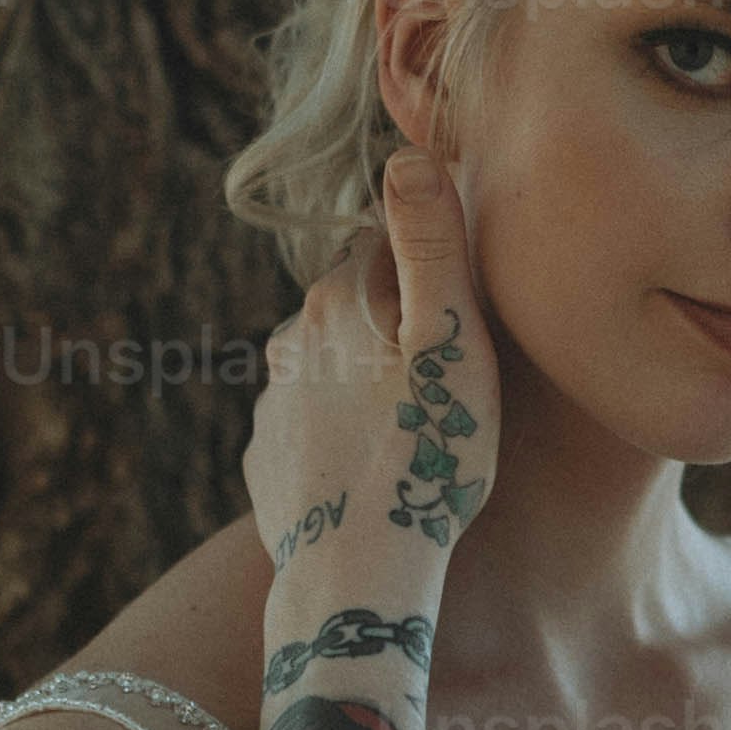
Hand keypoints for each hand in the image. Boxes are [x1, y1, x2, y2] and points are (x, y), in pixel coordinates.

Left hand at [244, 151, 502, 578]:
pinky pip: (311, 426)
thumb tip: (407, 155)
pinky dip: (341, 435)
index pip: (385, 243)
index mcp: (337, 299)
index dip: (432, 270)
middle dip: (397, 325)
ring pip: (330, 366)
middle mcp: (289, 339)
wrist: (355, 574)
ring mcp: (271, 402)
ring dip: (367, 381)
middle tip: (451, 380)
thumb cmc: (424, 457)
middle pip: (356, 305)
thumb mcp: (452, 342)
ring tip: (416, 432)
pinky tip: (377, 470)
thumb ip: (433, 245)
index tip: (465, 315)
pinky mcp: (265, 459)